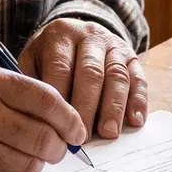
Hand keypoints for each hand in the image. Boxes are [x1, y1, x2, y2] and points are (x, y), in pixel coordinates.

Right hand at [0, 62, 86, 171]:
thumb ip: (15, 94)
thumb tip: (63, 120)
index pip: (46, 99)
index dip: (69, 118)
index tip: (78, 130)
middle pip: (42, 136)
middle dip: (57, 148)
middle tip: (57, 150)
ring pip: (27, 163)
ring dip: (33, 164)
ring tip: (22, 156)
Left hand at [19, 18, 148, 139]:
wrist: (76, 35)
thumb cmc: (49, 57)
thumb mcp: (33, 60)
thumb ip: (34, 85)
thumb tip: (42, 122)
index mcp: (60, 35)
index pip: (61, 68)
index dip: (61, 100)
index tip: (58, 128)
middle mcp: (89, 36)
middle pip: (91, 73)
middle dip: (87, 107)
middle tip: (84, 137)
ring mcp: (114, 45)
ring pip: (117, 75)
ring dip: (114, 107)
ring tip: (109, 133)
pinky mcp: (132, 56)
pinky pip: (138, 78)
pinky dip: (138, 101)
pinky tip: (135, 120)